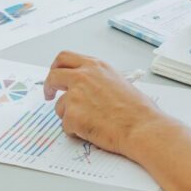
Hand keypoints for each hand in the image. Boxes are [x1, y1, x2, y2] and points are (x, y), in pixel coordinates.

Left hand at [44, 52, 168, 157]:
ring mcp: (75, 96)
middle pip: (53, 76)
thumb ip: (98, 81)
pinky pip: (66, 126)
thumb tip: (88, 89)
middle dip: (48, 86)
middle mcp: (82, 77)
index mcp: (95, 67)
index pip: (65, 58)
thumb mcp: (118, 82)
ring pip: (60, 107)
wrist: (141, 127)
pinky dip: (76, 131)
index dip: (57, 68)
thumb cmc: (138, 110)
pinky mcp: (72, 115)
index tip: (55, 76)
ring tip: (91, 123)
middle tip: (49, 95)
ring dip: (70, 116)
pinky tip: (93, 131)